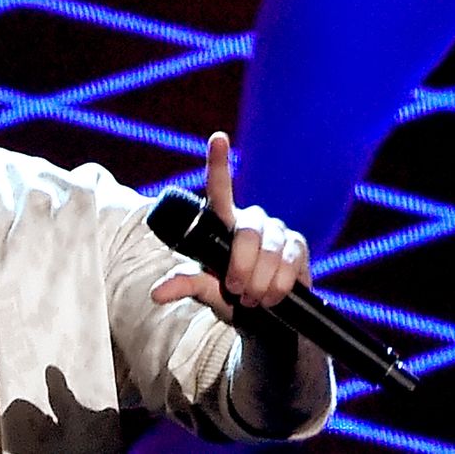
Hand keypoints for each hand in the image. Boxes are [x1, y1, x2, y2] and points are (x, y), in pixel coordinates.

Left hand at [149, 132, 310, 323]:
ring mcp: (277, 231)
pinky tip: (273, 296)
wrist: (261, 316)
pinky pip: (292, 262)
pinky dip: (280, 284)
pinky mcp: (298, 246)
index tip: (218, 138)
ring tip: (252, 298)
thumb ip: (185, 285)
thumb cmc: (226, 293)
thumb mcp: (204, 289)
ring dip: (260, 281)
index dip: (219, 162)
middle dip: (241, 266)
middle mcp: (251, 220)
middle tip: (236, 290)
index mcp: (223, 221)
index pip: (221, 187)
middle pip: (247, 232)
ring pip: (271, 251)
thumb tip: (156, 294)